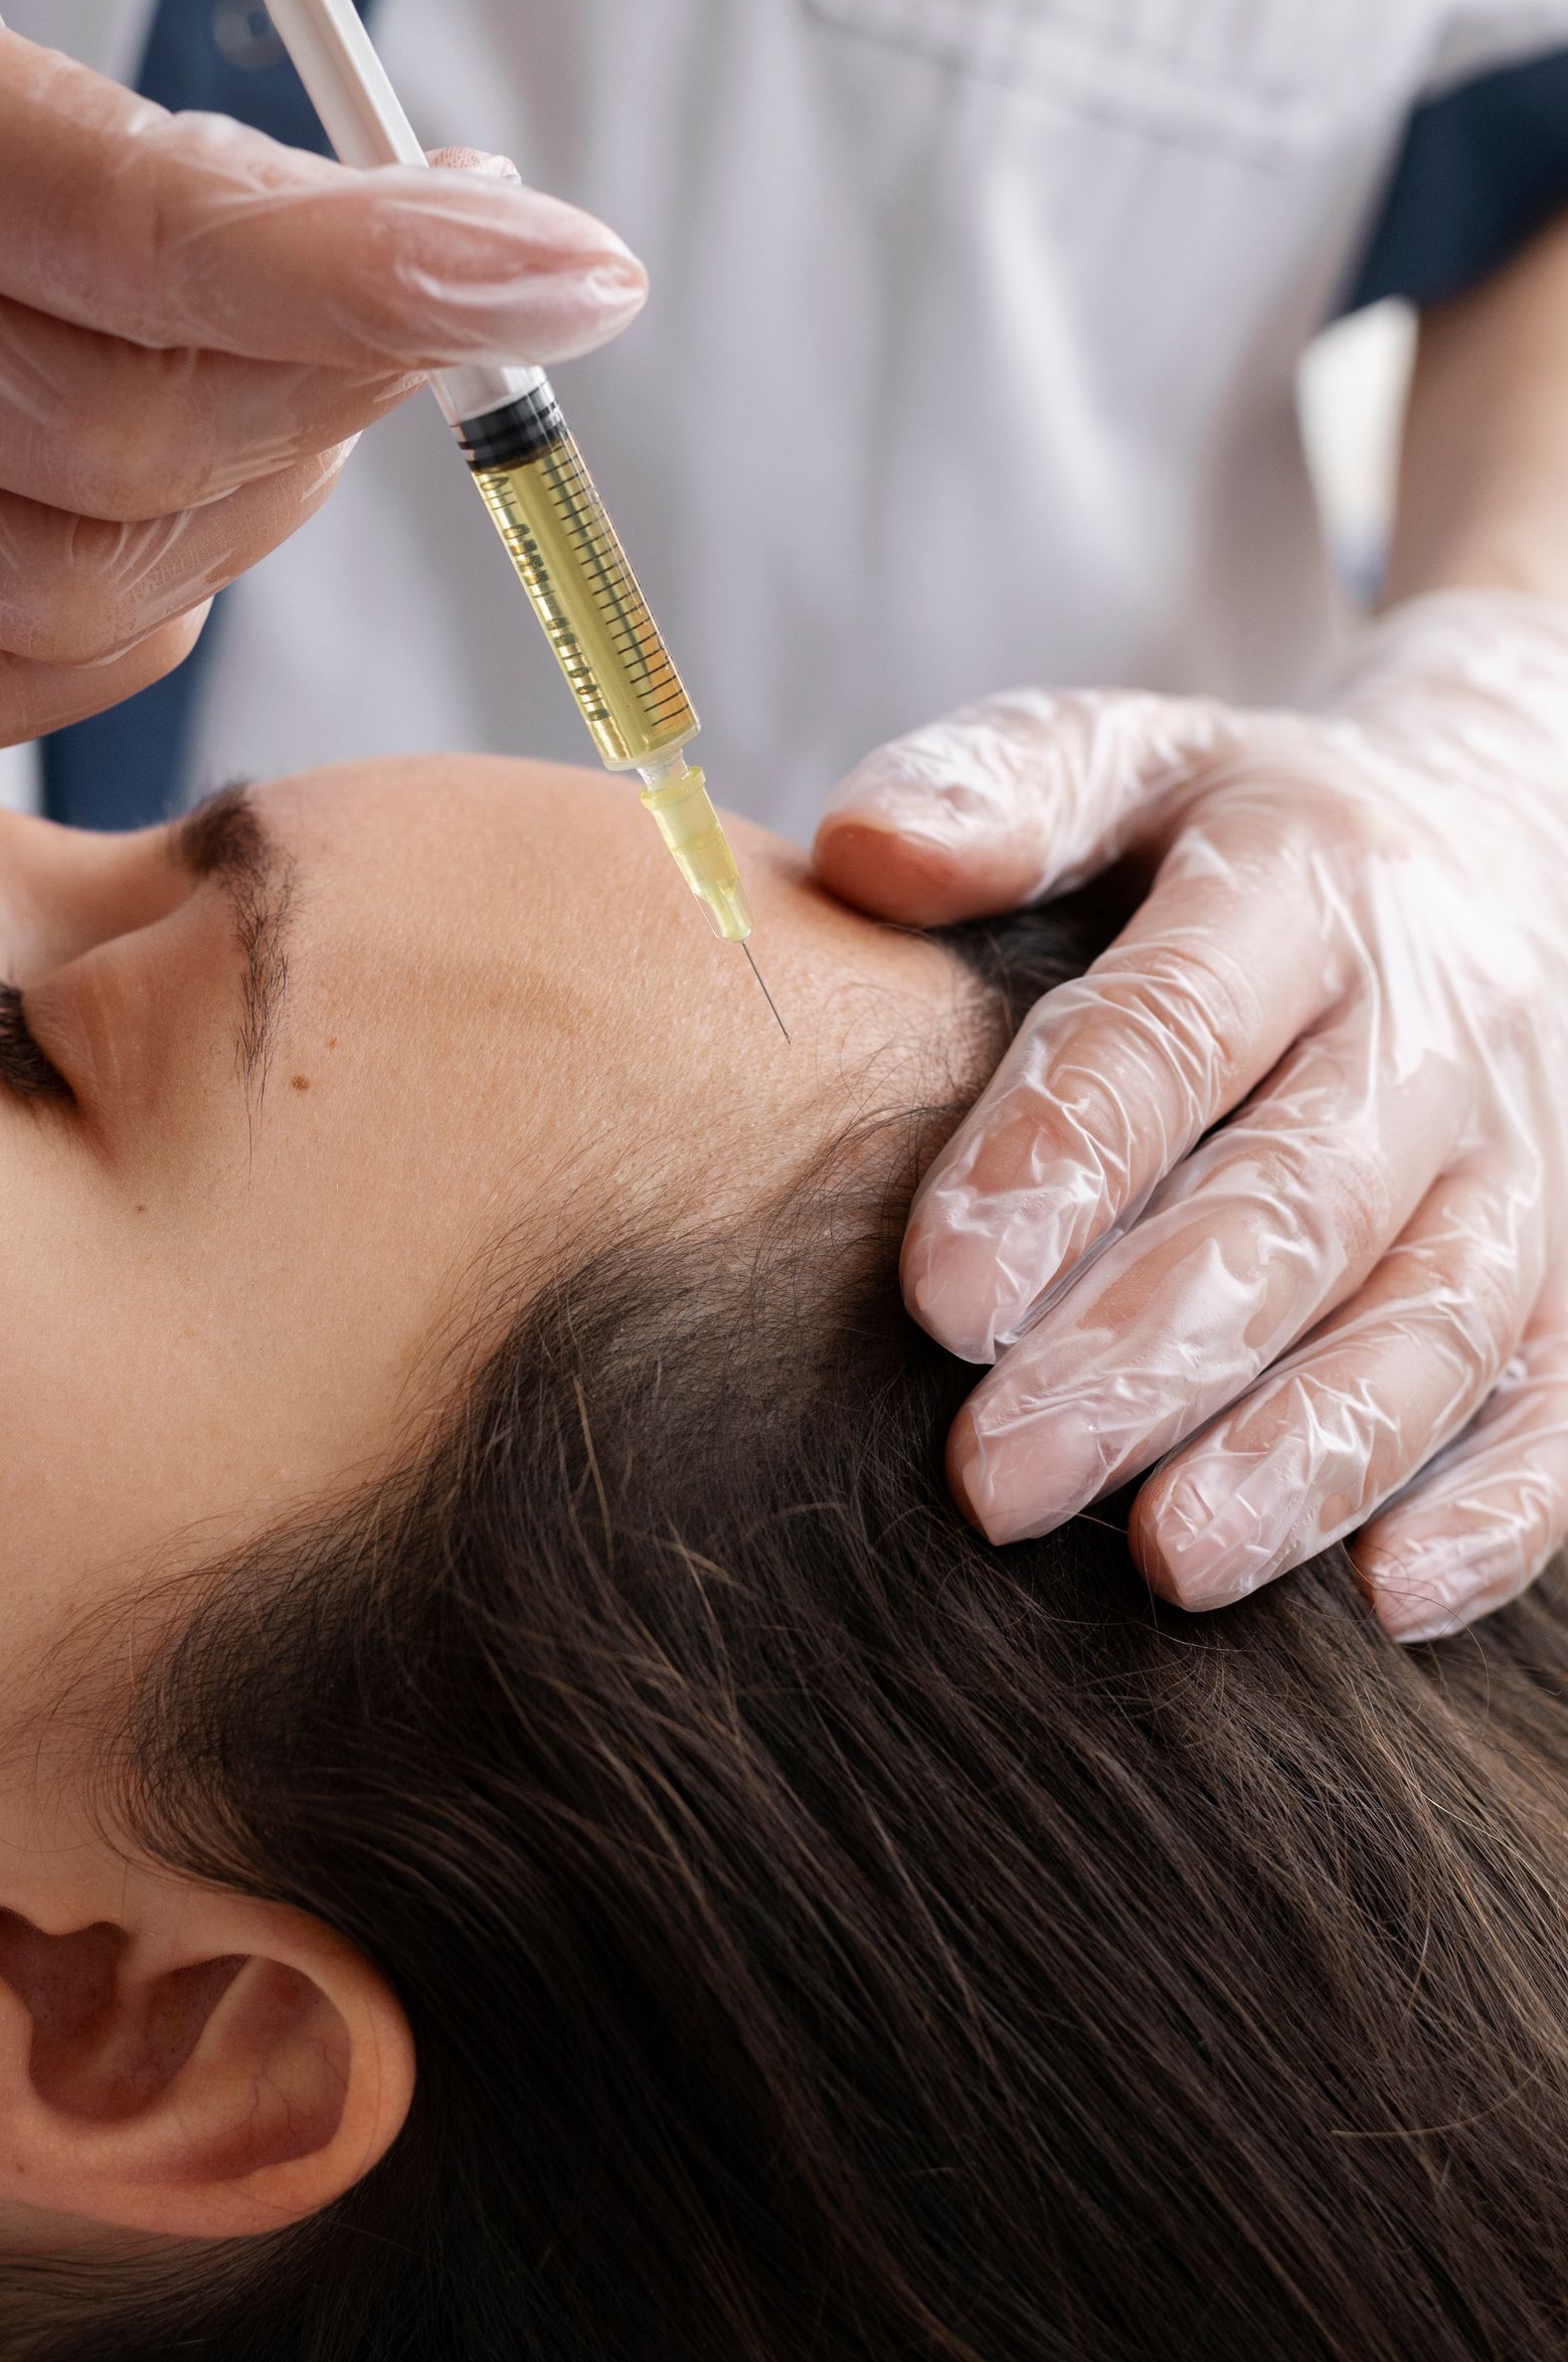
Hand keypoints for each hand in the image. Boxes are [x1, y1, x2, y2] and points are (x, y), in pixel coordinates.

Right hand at [0, 0, 643, 743]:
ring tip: (320, 341)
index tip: (573, 265)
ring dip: (272, 478)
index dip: (374, 265)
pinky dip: (152, 605)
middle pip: (128, 428)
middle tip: (455, 258)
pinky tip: (197, 469)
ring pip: (82, 576)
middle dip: (353, 363)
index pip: (127, 226)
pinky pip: (2, 668)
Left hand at [815, 591, 1567, 1639]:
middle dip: (1147, 1353)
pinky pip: (1561, 1398)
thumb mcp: (1130, 761)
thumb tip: (863, 851)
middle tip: (996, 1479)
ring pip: (1438, 1319)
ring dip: (1307, 1454)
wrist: (1505, 838)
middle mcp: (1429, 1027)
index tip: (940, 1300)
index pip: (1173, 1030)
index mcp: (1299, 884)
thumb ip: (1003, 794)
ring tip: (1168, 1560)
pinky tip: (1386, 1599)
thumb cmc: (1239, 834)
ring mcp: (1521, 1157)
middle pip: (1299, 1204)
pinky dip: (1495, 1507)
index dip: (1062, 1163)